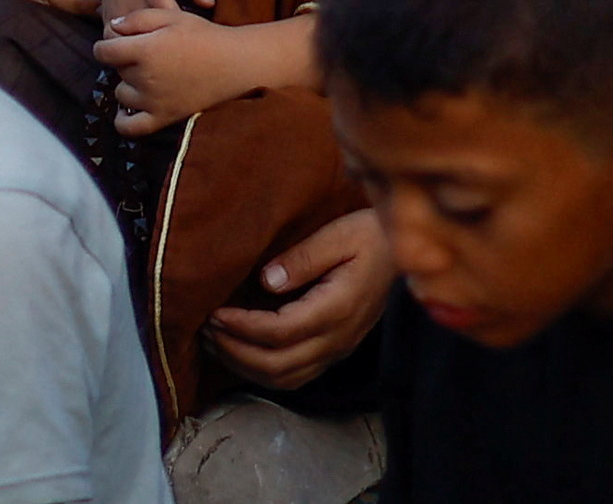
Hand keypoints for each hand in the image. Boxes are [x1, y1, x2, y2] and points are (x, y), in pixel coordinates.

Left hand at [99, 0, 254, 133]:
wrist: (234, 63)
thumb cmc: (203, 35)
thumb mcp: (171, 16)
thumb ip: (137, 19)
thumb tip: (110, 28)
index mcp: (144, 50)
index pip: (103, 51)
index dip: (106, 43)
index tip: (117, 41)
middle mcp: (144, 78)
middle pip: (115, 70)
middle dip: (124, 60)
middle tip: (148, 53)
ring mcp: (152, 102)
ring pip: (121, 94)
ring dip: (128, 84)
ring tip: (150, 74)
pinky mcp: (162, 118)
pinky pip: (128, 127)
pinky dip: (124, 119)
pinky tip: (132, 106)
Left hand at [208, 209, 395, 388]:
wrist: (405, 252)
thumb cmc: (372, 237)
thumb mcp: (340, 234)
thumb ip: (303, 258)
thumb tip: (265, 281)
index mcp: (337, 309)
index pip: (279, 332)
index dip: (242, 328)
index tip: (215, 313)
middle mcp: (338, 338)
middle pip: (276, 364)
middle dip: (235, 351)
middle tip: (207, 329)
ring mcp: (339, 349)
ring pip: (284, 378)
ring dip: (245, 366)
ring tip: (217, 343)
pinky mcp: (337, 351)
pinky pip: (296, 377)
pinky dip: (265, 373)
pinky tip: (245, 354)